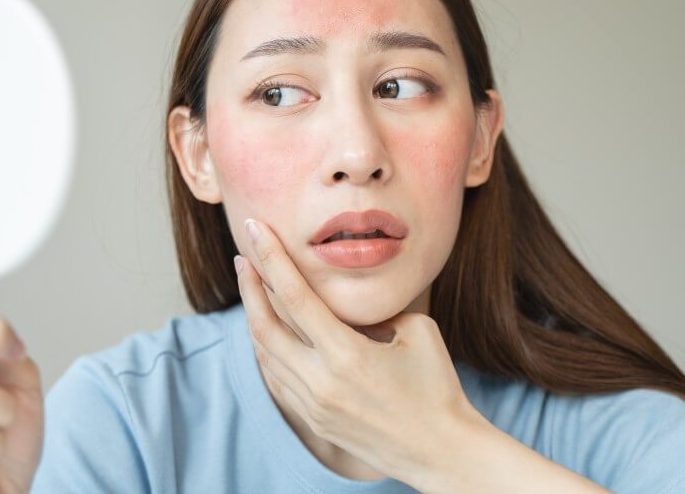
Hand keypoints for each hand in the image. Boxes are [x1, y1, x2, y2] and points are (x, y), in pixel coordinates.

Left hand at [235, 218, 481, 489]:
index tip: (255, 230)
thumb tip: (345, 302)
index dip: (271, 259)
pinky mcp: (314, 421)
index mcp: (347, 356)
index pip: (295, 297)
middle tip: (243, 257)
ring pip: (265, 354)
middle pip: (265, 326)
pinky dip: (266, 351)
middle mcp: (321, 383)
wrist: (441, 452)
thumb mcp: (416, 332)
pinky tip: (266, 333)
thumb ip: (374, 312)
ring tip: (254, 289)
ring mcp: (313, 406)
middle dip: (249, 287)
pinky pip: (275, 380)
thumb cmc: (437, 387)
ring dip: (254, 318)